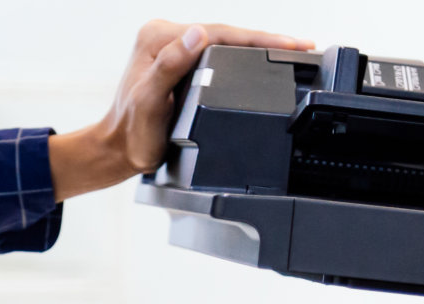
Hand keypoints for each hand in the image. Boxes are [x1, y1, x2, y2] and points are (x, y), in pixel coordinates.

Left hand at [48, 20, 313, 201]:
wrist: (120, 151)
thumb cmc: (134, 134)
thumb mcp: (149, 102)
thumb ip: (169, 67)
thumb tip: (197, 35)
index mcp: (157, 37)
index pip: (218, 32)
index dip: (258, 39)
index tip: (289, 45)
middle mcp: (163, 35)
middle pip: (226, 33)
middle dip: (266, 40)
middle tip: (303, 46)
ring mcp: (171, 45)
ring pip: (224, 41)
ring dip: (257, 46)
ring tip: (291, 50)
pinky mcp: (178, 57)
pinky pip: (217, 51)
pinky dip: (243, 55)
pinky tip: (261, 59)